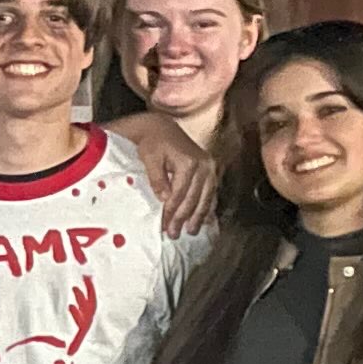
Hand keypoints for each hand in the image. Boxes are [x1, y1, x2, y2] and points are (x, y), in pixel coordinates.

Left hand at [126, 114, 218, 233]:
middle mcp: (204, 164)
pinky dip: (208, 206)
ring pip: (206, 197)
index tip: (164, 227)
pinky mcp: (211, 169)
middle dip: (184, 218)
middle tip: (175, 235)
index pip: (179, 194)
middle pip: (194, 198)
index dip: (171, 212)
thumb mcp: (150, 158)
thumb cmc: (153, 143)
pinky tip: (206, 220)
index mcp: (189, 162)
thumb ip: (157, 178)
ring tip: (192, 232)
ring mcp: (210, 167)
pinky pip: (211, 191)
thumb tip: (165, 199)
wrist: (161, 128)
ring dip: (199, 216)